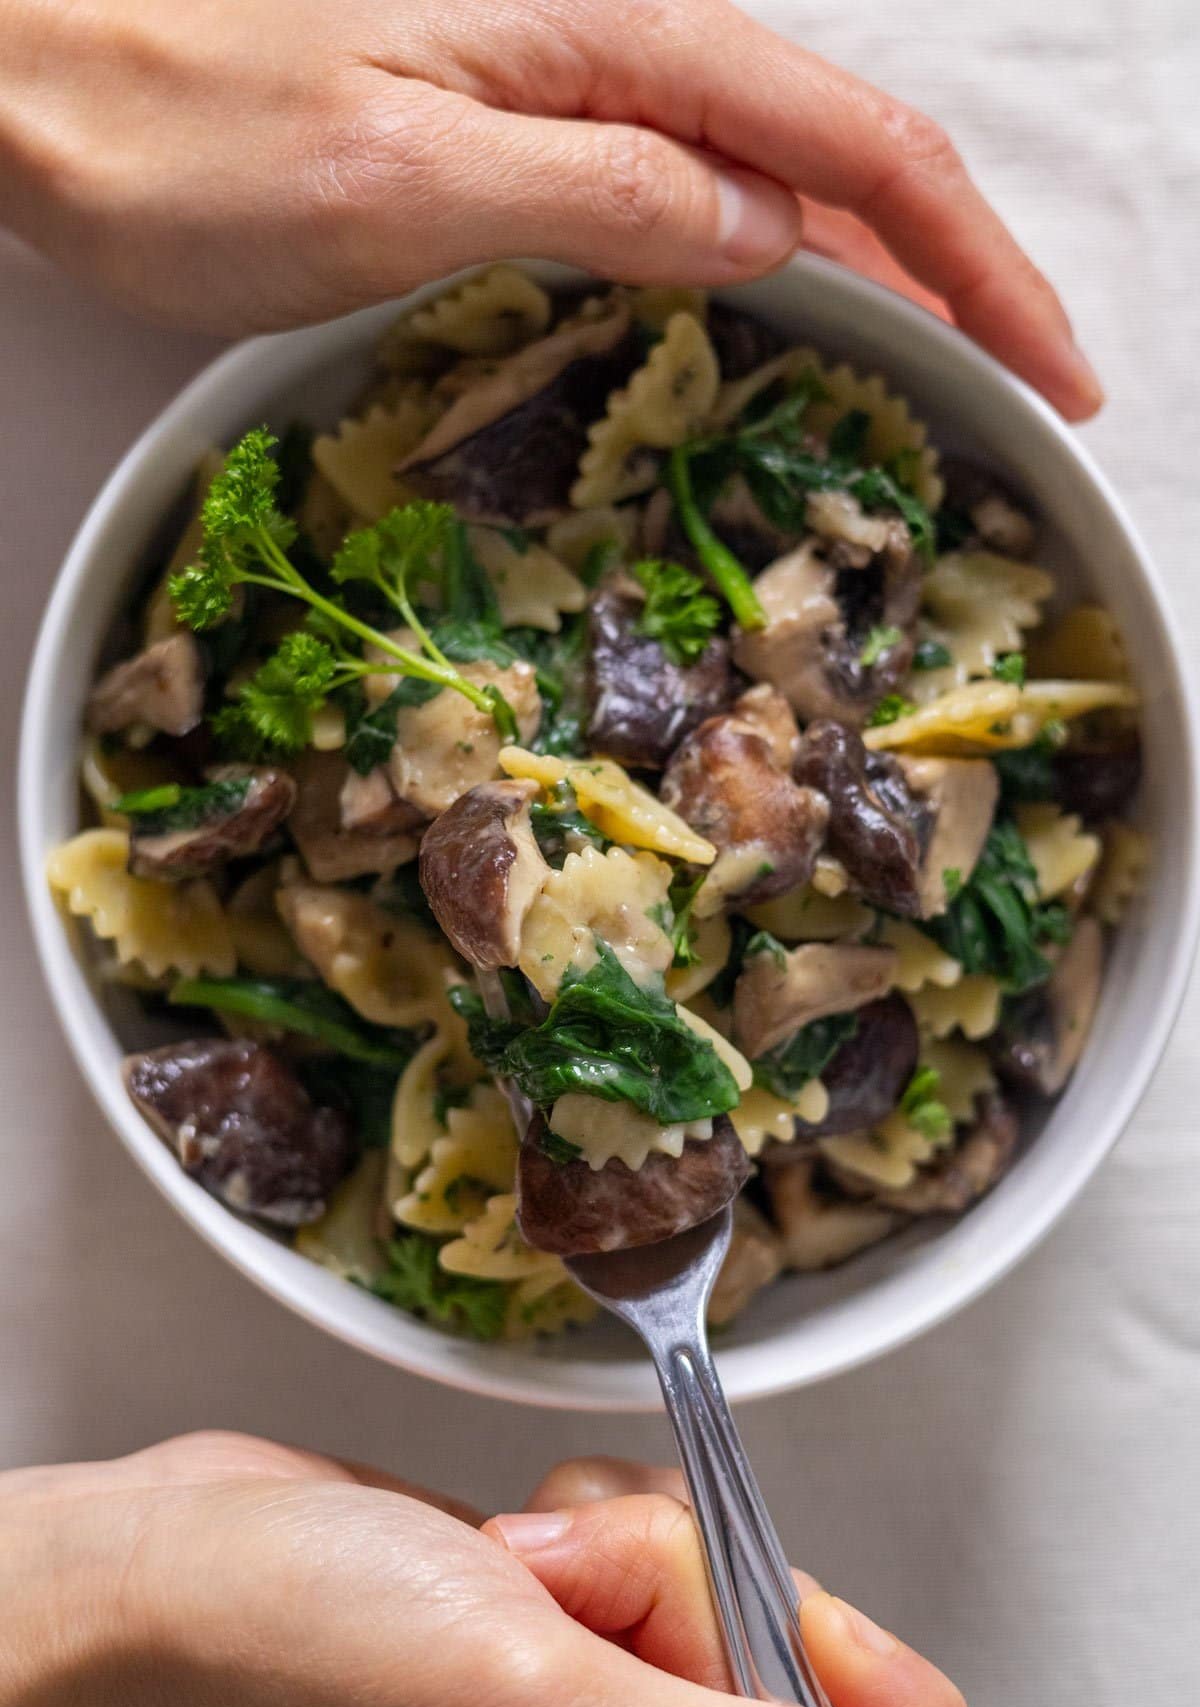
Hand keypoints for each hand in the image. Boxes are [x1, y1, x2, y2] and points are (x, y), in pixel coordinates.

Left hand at [0, 0, 1098, 416]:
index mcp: (610, 35)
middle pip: (840, 156)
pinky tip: (789, 315)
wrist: (15, 60)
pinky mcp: (511, 123)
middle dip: (956, 272)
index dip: (975, 266)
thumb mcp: (402, 175)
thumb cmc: (170, 117)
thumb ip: (603, 195)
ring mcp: (562, 79)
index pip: (857, 152)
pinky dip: (765, 264)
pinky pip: (680, 191)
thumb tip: (767, 239)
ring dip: (878, 274)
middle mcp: (608, 39)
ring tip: (948, 377)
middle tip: (1029, 396)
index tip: (1051, 372)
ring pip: (770, 177)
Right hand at [0, 1431, 968, 1706]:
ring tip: (510, 1573)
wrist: (155, 1584)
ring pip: (720, 1585)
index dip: (868, 1699)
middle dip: (697, 1586)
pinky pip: (655, 1544)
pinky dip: (593, 1520)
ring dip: (625, 1545)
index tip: (798, 1621)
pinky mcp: (570, 1626)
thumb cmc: (279, 1666)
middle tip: (585, 1597)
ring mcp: (604, 1706)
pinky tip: (501, 1548)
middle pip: (799, 1666)